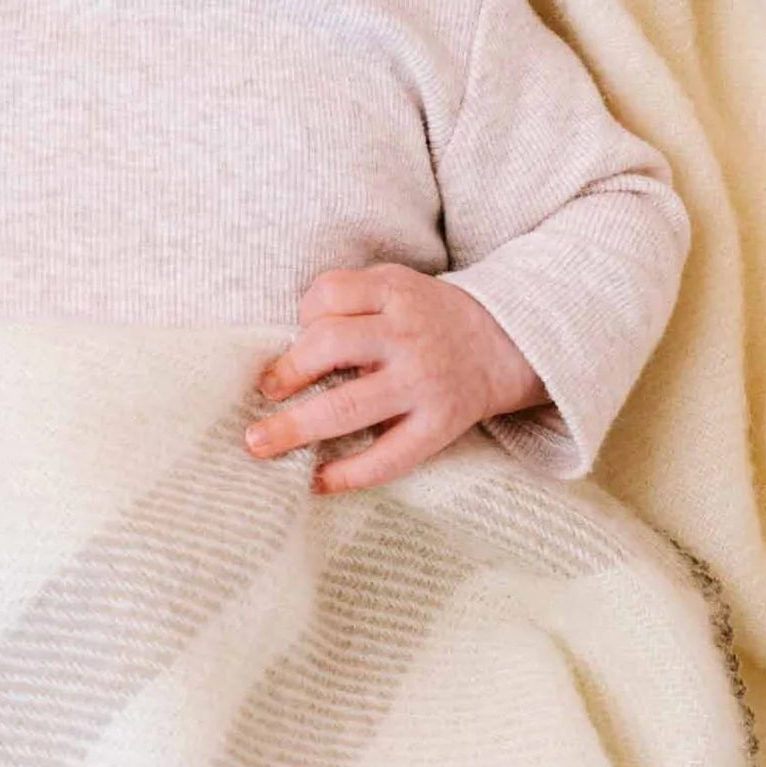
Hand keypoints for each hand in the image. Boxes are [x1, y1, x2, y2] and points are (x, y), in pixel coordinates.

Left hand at [246, 263, 547, 493]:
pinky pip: (387, 457)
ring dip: (296, 427)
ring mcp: (422, 384)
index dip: (303, 314)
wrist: (506, 343)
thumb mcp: (396, 286)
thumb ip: (350, 300)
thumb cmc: (429, 316)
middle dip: (288, 371)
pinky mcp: (437, 426)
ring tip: (260, 443)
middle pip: (330, 344)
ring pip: (348, 406)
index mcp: (396, 293)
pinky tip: (318, 481)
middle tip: (265, 391)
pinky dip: (348, 474)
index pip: (330, 294)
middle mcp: (407, 336)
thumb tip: (286, 346)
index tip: (298, 334)